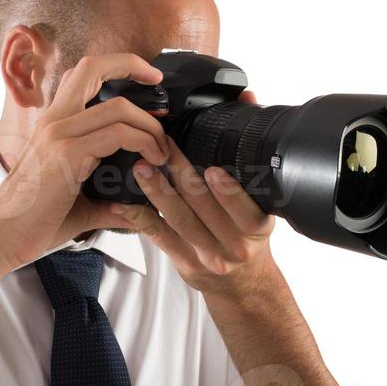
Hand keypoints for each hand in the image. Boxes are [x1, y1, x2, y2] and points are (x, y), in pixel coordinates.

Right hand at [0, 53, 169, 270]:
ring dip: (150, 126)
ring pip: (118, 106)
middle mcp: (54, 121)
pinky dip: (144, 142)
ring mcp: (58, 134)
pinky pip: (118, 133)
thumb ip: (109, 201)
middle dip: (132, 67)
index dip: (117, 66)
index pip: (83, 75)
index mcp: (54, 124)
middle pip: (93, 67)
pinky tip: (153, 160)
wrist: (1, 239)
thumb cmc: (33, 222)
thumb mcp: (78, 203)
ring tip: (162, 150)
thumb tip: (137, 209)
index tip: (148, 80)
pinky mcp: (66, 154)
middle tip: (159, 89)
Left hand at [108, 91, 277, 295]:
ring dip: (158, 192)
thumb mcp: (264, 202)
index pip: (245, 208)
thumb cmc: (250, 235)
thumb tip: (247, 98)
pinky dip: (139, 218)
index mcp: (257, 227)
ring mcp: (206, 255)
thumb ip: (251, 150)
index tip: (213, 170)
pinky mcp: (183, 262)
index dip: (230, 191)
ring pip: (179, 220)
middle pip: (205, 207)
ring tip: (141, 168)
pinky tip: (122, 203)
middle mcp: (233, 244)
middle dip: (183, 176)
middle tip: (163, 149)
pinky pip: (158, 237)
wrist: (244, 287)